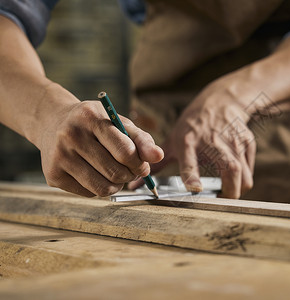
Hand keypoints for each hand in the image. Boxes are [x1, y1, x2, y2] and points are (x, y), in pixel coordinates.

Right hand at [38, 100, 163, 196]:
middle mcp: (70, 136)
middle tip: (130, 170)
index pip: (125, 152)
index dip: (140, 164)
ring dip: (117, 185)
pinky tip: (96, 173)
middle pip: (115, 173)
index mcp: (90, 118)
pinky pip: (89, 193)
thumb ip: (142, 139)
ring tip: (116, 173)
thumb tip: (159, 156)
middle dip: (130, 175)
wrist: (53, 122)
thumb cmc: (95, 123)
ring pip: (103, 188)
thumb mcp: (118, 123)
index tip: (142, 165)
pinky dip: (100, 188)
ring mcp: (59, 157)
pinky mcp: (53, 176)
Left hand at [155, 77, 256, 198]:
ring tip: (227, 193)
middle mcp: (213, 141)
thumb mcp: (173, 138)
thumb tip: (135, 184)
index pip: (190, 161)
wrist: (222, 101)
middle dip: (228, 193)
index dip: (193, 176)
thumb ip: (157, 164)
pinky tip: (234, 179)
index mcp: (189, 141)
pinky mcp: (247, 144)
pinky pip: (249, 170)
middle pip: (230, 172)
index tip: (195, 188)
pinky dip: (243, 179)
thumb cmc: (193, 123)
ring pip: (244, 175)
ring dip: (237, 190)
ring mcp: (233, 142)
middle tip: (219, 201)